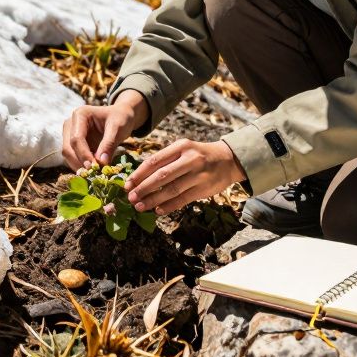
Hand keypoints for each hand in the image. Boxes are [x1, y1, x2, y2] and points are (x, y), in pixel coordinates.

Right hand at [61, 102, 144, 171]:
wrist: (121, 117)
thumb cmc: (121, 119)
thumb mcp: (118, 128)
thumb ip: (109, 144)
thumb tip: (101, 163)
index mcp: (80, 114)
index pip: (76, 138)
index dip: (83, 154)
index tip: (93, 167)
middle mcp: (71, 124)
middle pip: (68, 148)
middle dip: (80, 163)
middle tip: (93, 175)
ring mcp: (70, 134)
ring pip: (68, 155)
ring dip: (80, 166)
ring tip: (95, 174)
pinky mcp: (73, 144)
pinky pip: (74, 158)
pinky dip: (82, 166)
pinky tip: (93, 171)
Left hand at [123, 139, 244, 214]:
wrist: (228, 159)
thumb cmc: (199, 155)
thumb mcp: (183, 149)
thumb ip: (165, 161)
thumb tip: (140, 178)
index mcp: (180, 147)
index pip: (154, 161)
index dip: (139, 174)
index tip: (127, 184)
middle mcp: (189, 159)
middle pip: (161, 176)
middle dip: (143, 188)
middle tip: (130, 197)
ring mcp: (198, 174)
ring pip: (171, 189)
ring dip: (153, 199)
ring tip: (140, 206)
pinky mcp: (204, 188)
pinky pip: (183, 199)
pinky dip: (169, 206)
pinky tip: (158, 210)